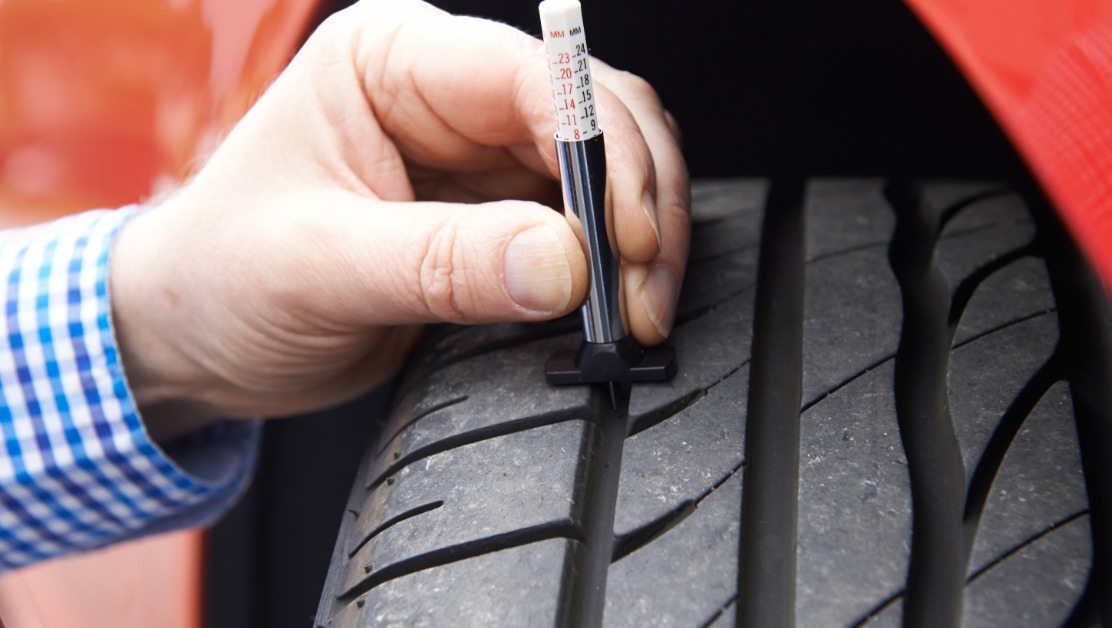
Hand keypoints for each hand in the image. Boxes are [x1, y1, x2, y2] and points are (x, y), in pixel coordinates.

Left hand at [109, 0, 689, 440]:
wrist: (195, 335)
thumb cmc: (220, 276)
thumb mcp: (318, 268)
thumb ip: (442, 263)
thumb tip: (563, 263)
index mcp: (391, 59)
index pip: (534, 77)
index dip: (600, 152)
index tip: (624, 238)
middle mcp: (447, 94)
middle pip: (597, 116)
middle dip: (638, 202)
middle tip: (639, 291)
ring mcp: (480, 155)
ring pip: (610, 171)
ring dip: (640, 238)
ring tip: (635, 310)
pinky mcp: (498, 216)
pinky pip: (586, 227)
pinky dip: (614, 267)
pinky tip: (612, 309)